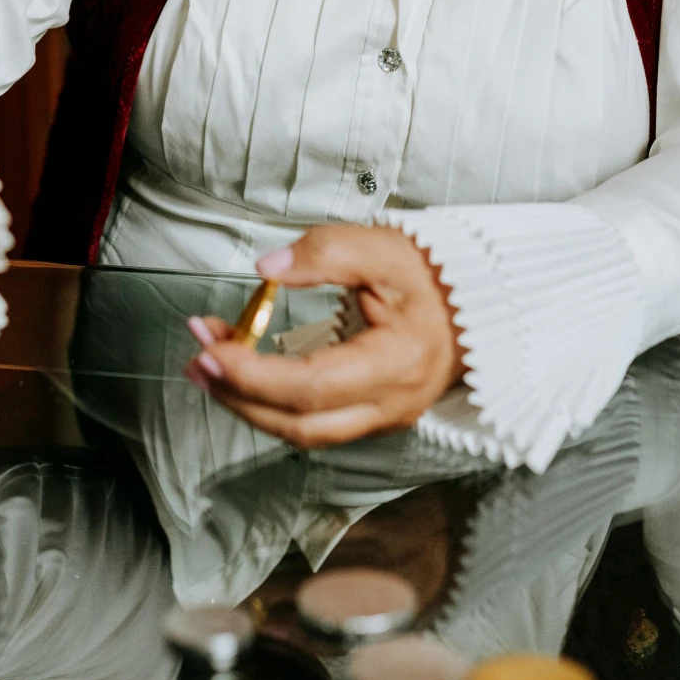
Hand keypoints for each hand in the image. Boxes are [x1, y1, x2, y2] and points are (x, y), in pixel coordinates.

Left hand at [183, 225, 461, 447]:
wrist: (481, 302)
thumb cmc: (435, 276)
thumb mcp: (384, 247)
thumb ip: (326, 253)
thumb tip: (266, 268)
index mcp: (399, 363)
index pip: (313, 386)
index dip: (254, 374)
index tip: (212, 345)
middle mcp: (392, 403)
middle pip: (301, 423)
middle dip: (239, 395)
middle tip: (197, 359)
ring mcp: (384, 416)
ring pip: (305, 432)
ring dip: (249, 404)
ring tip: (208, 368)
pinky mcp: (373, 414)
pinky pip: (315, 423)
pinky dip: (273, 403)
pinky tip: (245, 376)